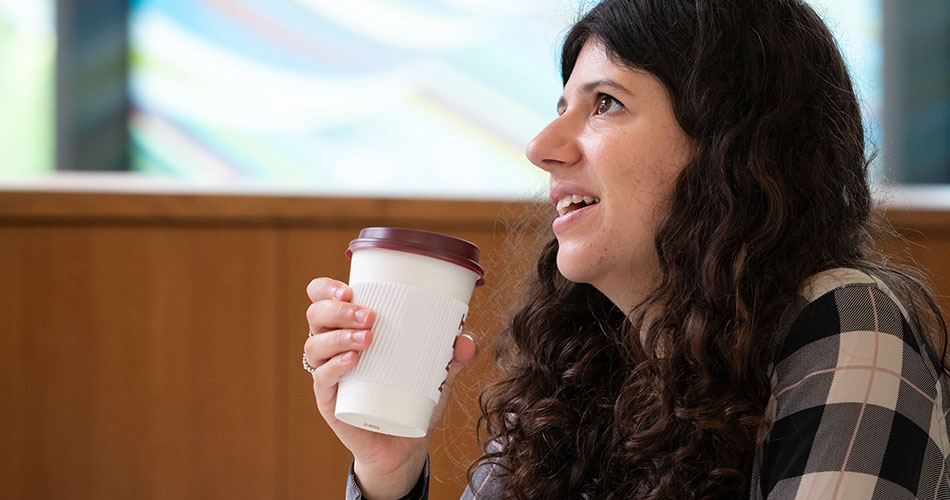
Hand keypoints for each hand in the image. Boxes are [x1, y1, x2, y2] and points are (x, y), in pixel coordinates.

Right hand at [304, 277, 477, 499]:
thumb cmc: (412, 398)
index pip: (323, 299)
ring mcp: (328, 374)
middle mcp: (332, 347)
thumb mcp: (436, 374)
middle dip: (338, 310)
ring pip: (315, 345)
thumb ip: (453, 356)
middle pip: (316, 316)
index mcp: (350, 329)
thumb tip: (467, 341)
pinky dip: (333, 367)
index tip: (349, 289)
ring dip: (338, 336)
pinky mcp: (329, 401)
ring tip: (368, 340)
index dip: (326, 288)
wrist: (404, 445)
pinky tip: (352, 361)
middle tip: (369, 316)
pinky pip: (321, 379)